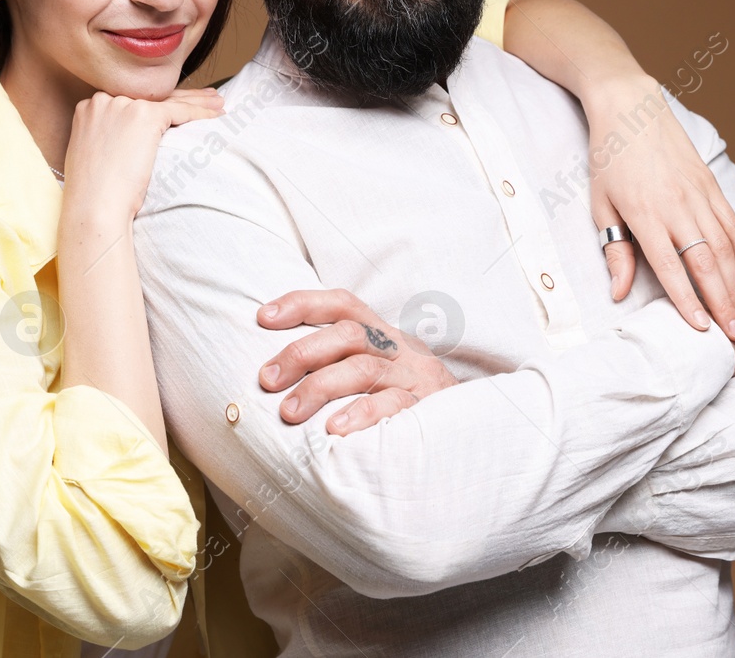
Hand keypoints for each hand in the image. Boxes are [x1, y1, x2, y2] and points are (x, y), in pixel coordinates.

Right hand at [59, 88, 222, 221]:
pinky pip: (179, 110)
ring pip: (169, 100)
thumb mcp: (95, 155)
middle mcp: (104, 100)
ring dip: (198, 101)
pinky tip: (216, 115)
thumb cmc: (95, 193)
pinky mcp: (143, 115)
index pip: (133, 101)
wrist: (94, 206)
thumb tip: (131, 141)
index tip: (176, 104)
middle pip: (152, 97)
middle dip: (181, 96)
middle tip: (206, 97)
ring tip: (218, 103)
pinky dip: (201, 113)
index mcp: (89, 108)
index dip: (158, 103)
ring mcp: (123, 105)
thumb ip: (110, 137)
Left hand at [255, 288, 456, 435]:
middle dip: (301, 354)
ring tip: (289, 412)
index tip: (262, 317)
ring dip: (320, 387)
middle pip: (348, 334)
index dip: (302, 303)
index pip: (342, 303)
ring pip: (364, 368)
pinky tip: (335, 431)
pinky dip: (361, 415)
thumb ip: (337, 364)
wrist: (472, 430)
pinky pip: (393, 406)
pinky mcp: (427, 409)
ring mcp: (414, 377)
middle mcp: (398, 349)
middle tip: (267, 380)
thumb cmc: (404, 400)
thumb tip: (273, 373)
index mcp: (381, 334)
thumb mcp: (377, 372)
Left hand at [582, 75, 734, 340]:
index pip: (670, 267)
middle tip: (733, 335)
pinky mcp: (710, 185)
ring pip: (725, 247)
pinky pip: (732, 225)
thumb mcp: (600, 204)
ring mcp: (698, 195)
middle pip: (705, 262)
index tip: (700, 328)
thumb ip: (614, 250)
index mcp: (645, 214)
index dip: (687, 300)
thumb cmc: (609, 159)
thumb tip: (618, 293)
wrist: (631, 108)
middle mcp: (676, 206)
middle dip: (721, 302)